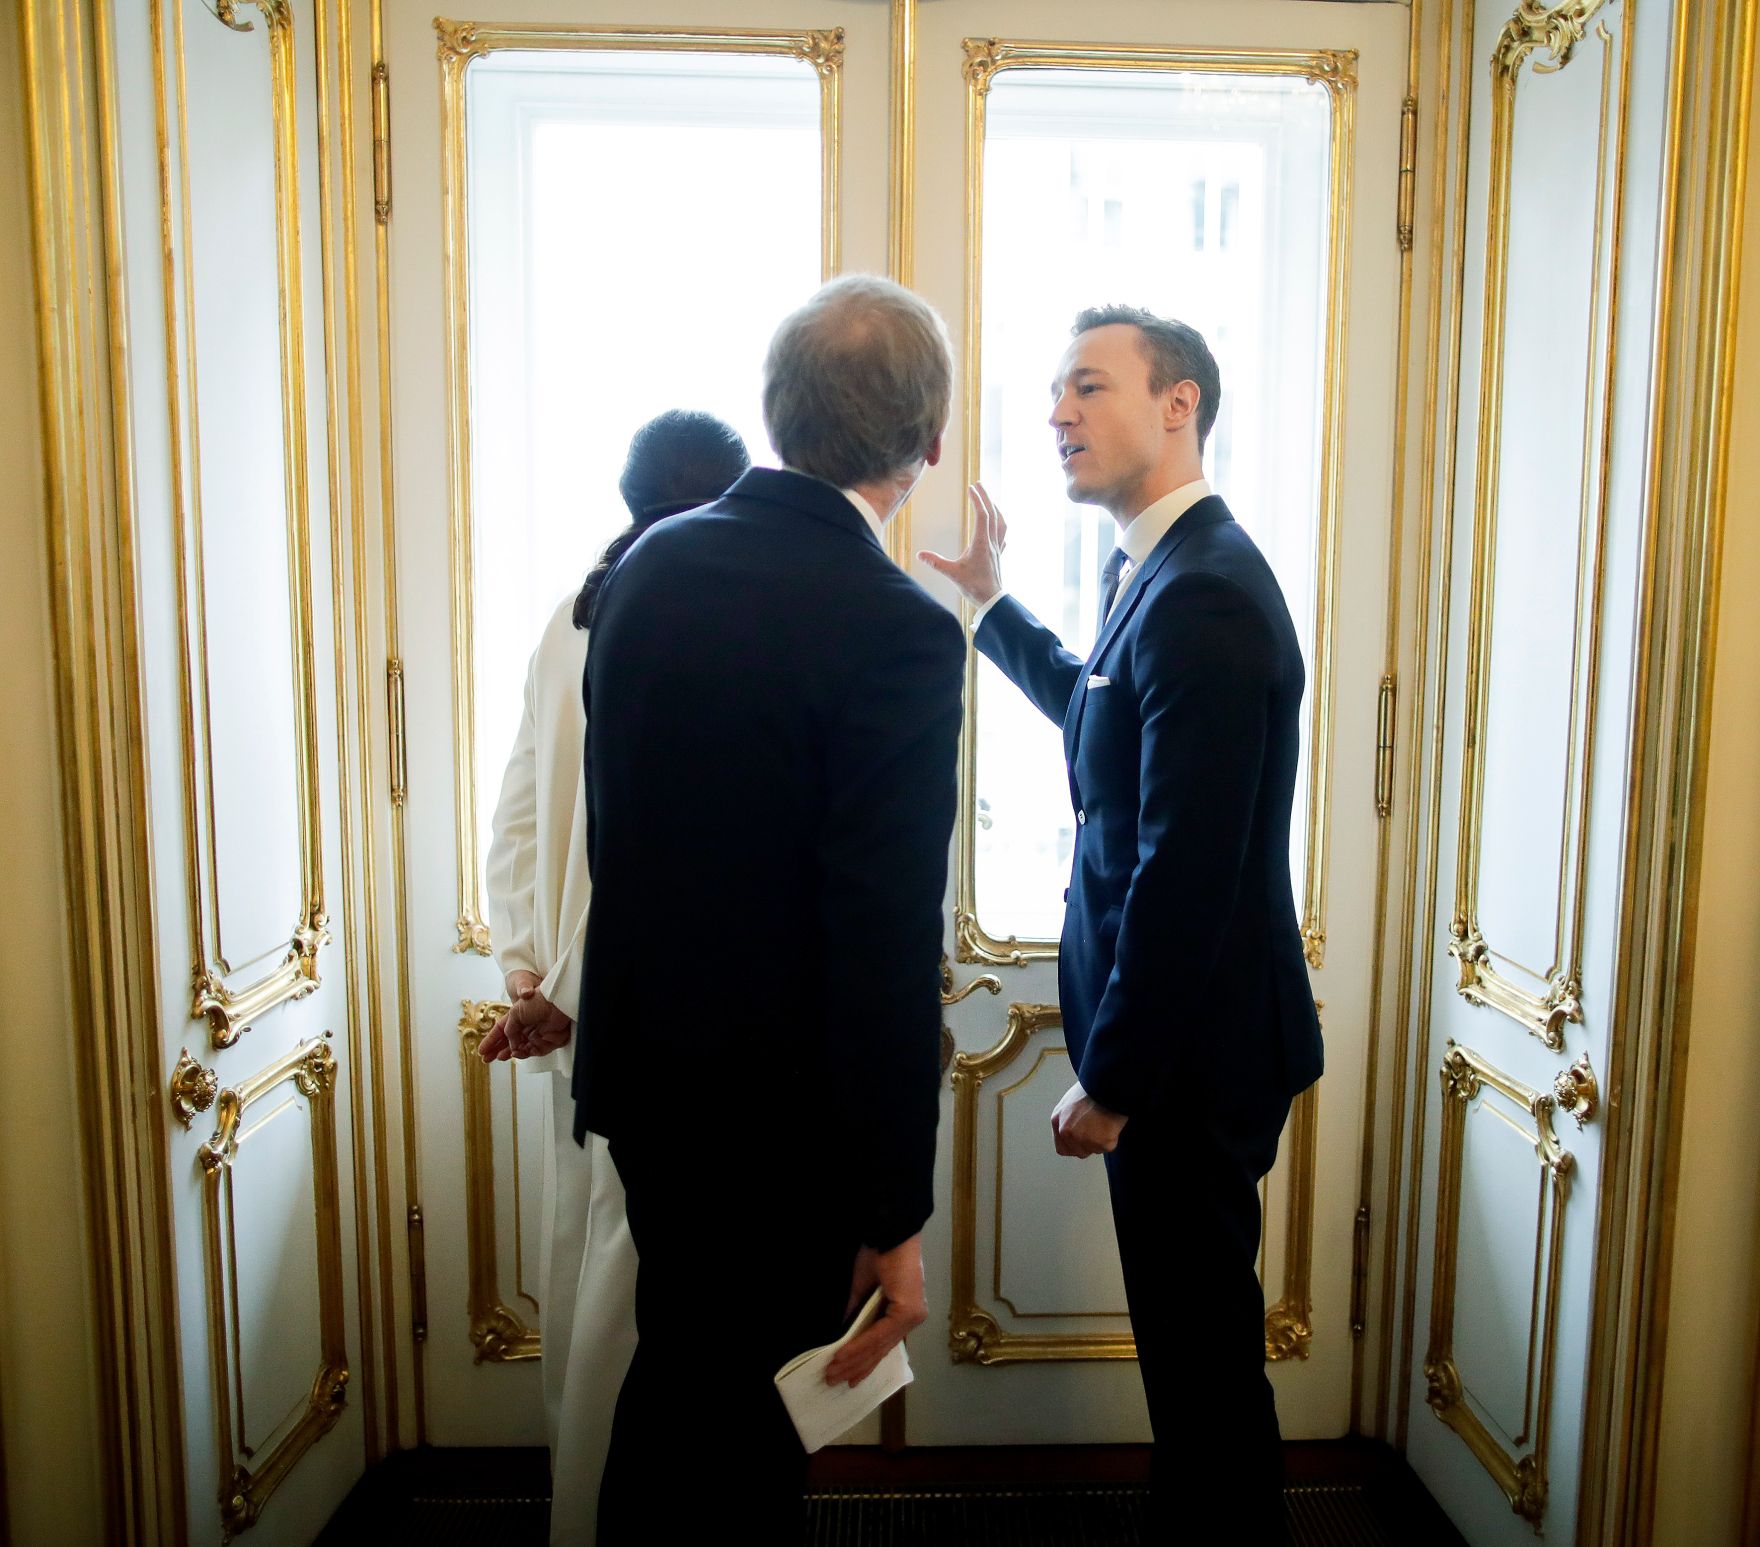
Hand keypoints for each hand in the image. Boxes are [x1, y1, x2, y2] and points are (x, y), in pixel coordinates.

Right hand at [478, 972, 570, 1060]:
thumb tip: (511, 1044)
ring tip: (500, 1057)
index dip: (491, 1041)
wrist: (556, 1002)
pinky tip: (517, 1053)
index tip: (482, 1050)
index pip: (500, 1031)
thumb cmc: (537, 1000)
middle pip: (508, 1042)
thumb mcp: (515, 1013)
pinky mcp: (545, 1040)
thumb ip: (510, 1030)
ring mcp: (534, 1034)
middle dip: (497, 1050)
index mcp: (516, 1017)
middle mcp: (524, 1026)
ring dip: (509, 1053)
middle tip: (487, 1058)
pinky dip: (524, 1053)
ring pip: (520, 1048)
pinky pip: (533, 1050)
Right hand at [823, 1234, 926, 1388]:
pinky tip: (842, 1355)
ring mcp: (913, 1316)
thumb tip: (843, 1334)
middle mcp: (913, 1317)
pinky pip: (879, 1334)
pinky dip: (858, 1345)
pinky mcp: (908, 1312)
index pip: (884, 1343)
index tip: (850, 1377)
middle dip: (856, 1366)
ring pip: (878, 1345)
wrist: (891, 1230)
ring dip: (853, 1359)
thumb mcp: (864, 1287)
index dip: (866, 1361)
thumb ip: (856, 1311)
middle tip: (834, 1381)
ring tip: (832, 1372)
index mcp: (906, 1311)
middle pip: (881, 1348)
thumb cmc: (880, 1252)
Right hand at [917, 483, 1006, 604]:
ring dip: (995, 509)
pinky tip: (997, 526)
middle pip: (992, 514)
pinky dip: (1000, 525)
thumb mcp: (952, 574)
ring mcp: (997, 549)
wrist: (992, 601)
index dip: (977, 500)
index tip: (971, 488)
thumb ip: (936, 562)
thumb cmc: (974, 587)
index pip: (981, 515)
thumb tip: (919, 554)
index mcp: (981, 543)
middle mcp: (991, 543)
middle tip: (979, 485)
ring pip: (1001, 523)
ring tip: (989, 501)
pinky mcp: (998, 556)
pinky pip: (1002, 535)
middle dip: (986, 497)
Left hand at [1050, 1080, 1127, 1157]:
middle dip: (1089, 1145)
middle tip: (1098, 1128)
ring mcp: (1083, 1138)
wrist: (1107, 1083)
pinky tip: (1111, 1122)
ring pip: (1095, 1149)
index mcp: (1057, 1121)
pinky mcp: (1101, 1142)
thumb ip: (1066, 1119)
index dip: (1074, 1147)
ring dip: (1101, 1140)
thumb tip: (1073, 1132)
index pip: (1062, 1149)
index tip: (1083, 1141)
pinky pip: (1109, 1146)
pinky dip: (1113, 1137)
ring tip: (1104, 1120)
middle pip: (1079, 1152)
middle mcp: (1067, 1132)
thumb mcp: (1070, 1102)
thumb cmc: (1091, 1088)